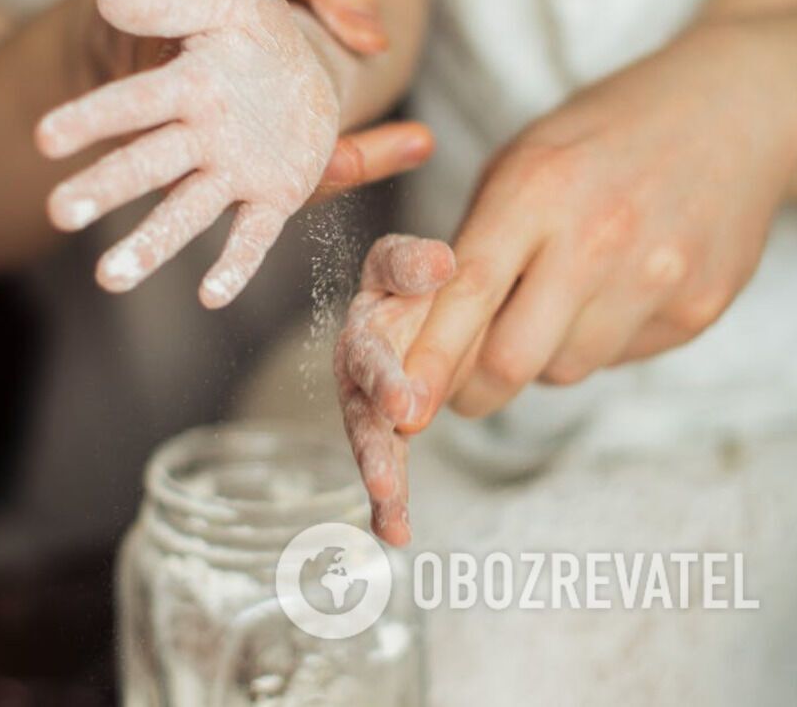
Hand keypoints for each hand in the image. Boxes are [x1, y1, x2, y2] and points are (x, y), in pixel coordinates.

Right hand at [34, 0, 344, 304]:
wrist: (312, 53)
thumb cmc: (257, 20)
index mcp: (188, 81)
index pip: (131, 102)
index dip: (91, 119)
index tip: (43, 139)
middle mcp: (200, 133)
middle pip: (144, 165)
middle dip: (104, 188)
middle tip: (59, 214)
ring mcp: (233, 169)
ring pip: (185, 211)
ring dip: (149, 243)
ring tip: (109, 280)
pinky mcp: (274, 195)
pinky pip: (251, 235)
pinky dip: (234, 265)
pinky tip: (210, 295)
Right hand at [334, 234, 454, 545]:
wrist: (416, 297)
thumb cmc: (414, 278)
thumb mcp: (410, 262)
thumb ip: (411, 264)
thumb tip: (438, 262)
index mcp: (366, 322)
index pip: (370, 353)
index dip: (385, 376)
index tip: (405, 408)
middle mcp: (358, 365)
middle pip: (362, 405)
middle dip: (374, 440)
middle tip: (388, 476)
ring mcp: (369, 401)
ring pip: (371, 440)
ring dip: (380, 473)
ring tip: (391, 513)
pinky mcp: (386, 430)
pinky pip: (388, 466)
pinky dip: (390, 503)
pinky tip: (396, 535)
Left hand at [396, 29, 796, 428]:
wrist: (733, 109)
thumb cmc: (599, 139)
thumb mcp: (519, 163)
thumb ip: (473, 246)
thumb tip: (422, 336)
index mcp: (538, 190)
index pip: (470, 294)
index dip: (430, 360)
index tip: (404, 413)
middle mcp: (600, 237)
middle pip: (514, 358)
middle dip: (472, 390)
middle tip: (457, 390)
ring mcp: (659, 276)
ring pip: (565, 369)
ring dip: (539, 358)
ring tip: (553, 302)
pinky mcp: (702, 306)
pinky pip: (618, 358)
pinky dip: (596, 343)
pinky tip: (612, 291)